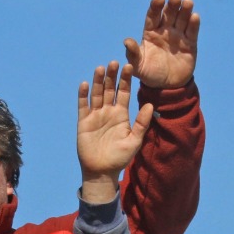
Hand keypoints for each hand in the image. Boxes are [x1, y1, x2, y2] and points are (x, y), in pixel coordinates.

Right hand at [77, 62, 153, 202]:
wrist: (102, 171)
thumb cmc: (120, 157)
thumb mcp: (134, 140)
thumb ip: (141, 123)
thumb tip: (150, 104)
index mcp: (121, 114)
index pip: (124, 93)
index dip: (126, 80)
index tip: (129, 66)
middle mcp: (108, 111)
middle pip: (110, 90)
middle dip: (112, 76)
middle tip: (115, 62)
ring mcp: (95, 116)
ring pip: (97, 94)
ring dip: (98, 82)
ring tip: (100, 68)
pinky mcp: (84, 122)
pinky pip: (83, 106)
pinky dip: (83, 95)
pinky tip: (85, 84)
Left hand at [123, 0, 198, 88]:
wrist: (167, 87)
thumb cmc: (149, 75)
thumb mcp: (138, 67)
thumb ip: (133, 54)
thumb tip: (127, 41)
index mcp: (150, 33)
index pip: (153, 16)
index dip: (156, 7)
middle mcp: (165, 31)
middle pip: (169, 14)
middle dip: (172, 5)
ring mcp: (178, 36)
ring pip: (182, 19)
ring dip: (184, 10)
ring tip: (187, 2)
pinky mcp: (190, 44)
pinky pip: (192, 32)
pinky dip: (194, 24)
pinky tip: (195, 16)